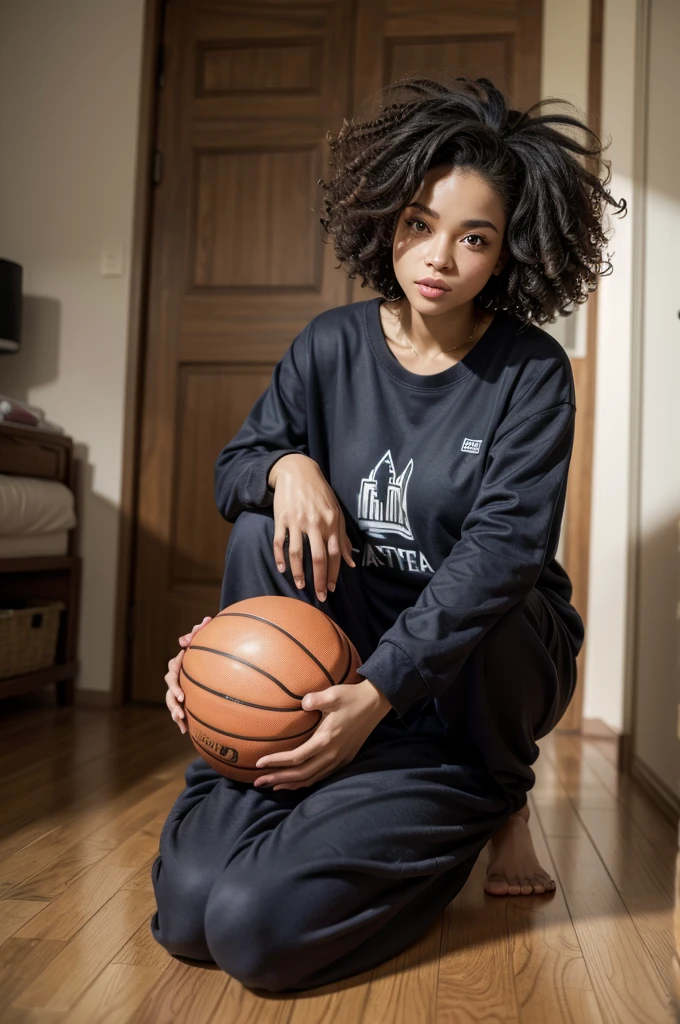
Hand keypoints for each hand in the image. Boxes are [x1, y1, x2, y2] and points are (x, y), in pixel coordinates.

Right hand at [164, 615, 211, 732]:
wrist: (212, 664)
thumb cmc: (208, 648)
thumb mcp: (206, 638)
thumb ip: (205, 630)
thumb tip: (207, 618)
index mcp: (181, 661)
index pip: (174, 667)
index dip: (175, 679)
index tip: (182, 693)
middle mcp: (177, 674)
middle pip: (169, 684)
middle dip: (172, 695)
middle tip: (180, 704)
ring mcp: (178, 687)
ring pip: (170, 699)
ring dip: (173, 710)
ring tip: (180, 719)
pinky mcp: (183, 699)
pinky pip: (178, 710)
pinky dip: (180, 720)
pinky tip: (185, 730)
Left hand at [252, 678, 392, 790]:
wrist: (376, 703)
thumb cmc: (352, 696)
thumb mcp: (334, 694)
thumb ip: (316, 699)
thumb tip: (302, 702)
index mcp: (326, 740)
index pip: (296, 757)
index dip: (276, 762)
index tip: (258, 763)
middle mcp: (332, 754)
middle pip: (300, 774)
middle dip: (278, 779)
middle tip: (258, 782)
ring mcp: (339, 759)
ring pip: (311, 779)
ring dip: (290, 784)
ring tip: (272, 785)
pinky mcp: (344, 759)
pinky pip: (321, 776)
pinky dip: (305, 781)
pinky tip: (295, 781)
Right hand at [267, 453, 355, 602]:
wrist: (297, 471)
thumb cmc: (320, 493)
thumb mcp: (337, 512)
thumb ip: (343, 538)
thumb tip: (351, 562)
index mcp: (331, 522)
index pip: (334, 554)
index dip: (334, 574)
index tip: (331, 589)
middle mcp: (316, 523)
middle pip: (318, 558)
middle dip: (319, 580)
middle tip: (319, 596)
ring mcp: (297, 521)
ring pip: (298, 553)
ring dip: (299, 573)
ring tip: (300, 586)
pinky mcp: (281, 518)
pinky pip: (280, 542)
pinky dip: (280, 557)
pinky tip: (282, 569)